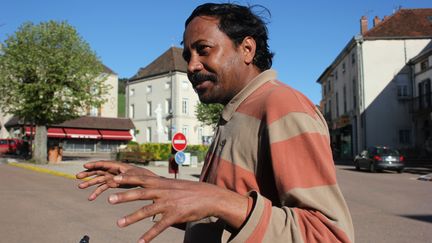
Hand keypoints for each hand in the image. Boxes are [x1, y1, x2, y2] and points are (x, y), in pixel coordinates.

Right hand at [76, 160, 156, 200]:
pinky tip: (91, 198)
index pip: (105, 164)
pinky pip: (104, 187)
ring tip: (80, 187)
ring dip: (90, 183)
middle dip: (89, 173)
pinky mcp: (115, 184)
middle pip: (99, 170)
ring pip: (99, 179)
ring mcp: (114, 177)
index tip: (85, 165)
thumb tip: (115, 180)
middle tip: (78, 177)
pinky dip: (97, 192)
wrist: (151, 183)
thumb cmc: (145, 177)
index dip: (95, 164)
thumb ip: (126, 177)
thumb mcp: (137, 176)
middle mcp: (115, 171)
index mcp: (120, 166)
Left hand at [108, 174, 248, 242]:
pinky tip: (140, 242)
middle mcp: (163, 192)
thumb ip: (161, 186)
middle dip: (124, 196)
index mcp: (162, 183)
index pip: (141, 179)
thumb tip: (149, 185)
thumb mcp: (175, 184)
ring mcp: (169, 204)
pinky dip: (149, 235)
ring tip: (119, 223)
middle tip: (109, 199)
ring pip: (147, 211)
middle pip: (140, 194)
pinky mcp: (175, 216)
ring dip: (132, 218)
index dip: (127, 178)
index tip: (113, 178)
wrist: (210, 197)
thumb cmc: (191, 190)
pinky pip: (160, 227)